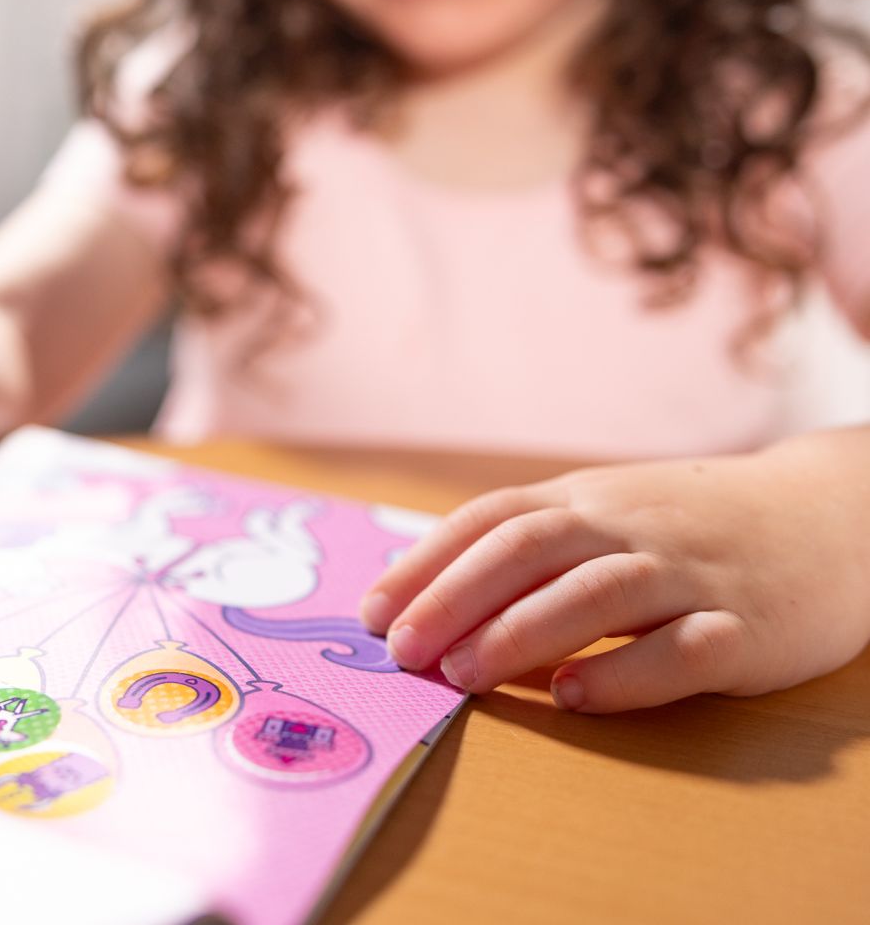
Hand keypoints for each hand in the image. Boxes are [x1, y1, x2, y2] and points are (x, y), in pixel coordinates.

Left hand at [358, 440, 869, 712]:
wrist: (828, 513)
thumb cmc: (692, 524)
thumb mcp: (609, 510)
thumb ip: (535, 540)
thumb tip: (431, 587)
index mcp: (588, 498)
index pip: (491, 519)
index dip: (427, 563)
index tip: (373, 611)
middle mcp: (630, 525)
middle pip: (528, 547)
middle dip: (454, 596)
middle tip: (401, 650)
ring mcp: (690, 573)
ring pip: (596, 591)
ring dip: (520, 632)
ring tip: (462, 675)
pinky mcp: (748, 628)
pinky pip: (682, 650)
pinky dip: (623, 673)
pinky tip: (573, 697)